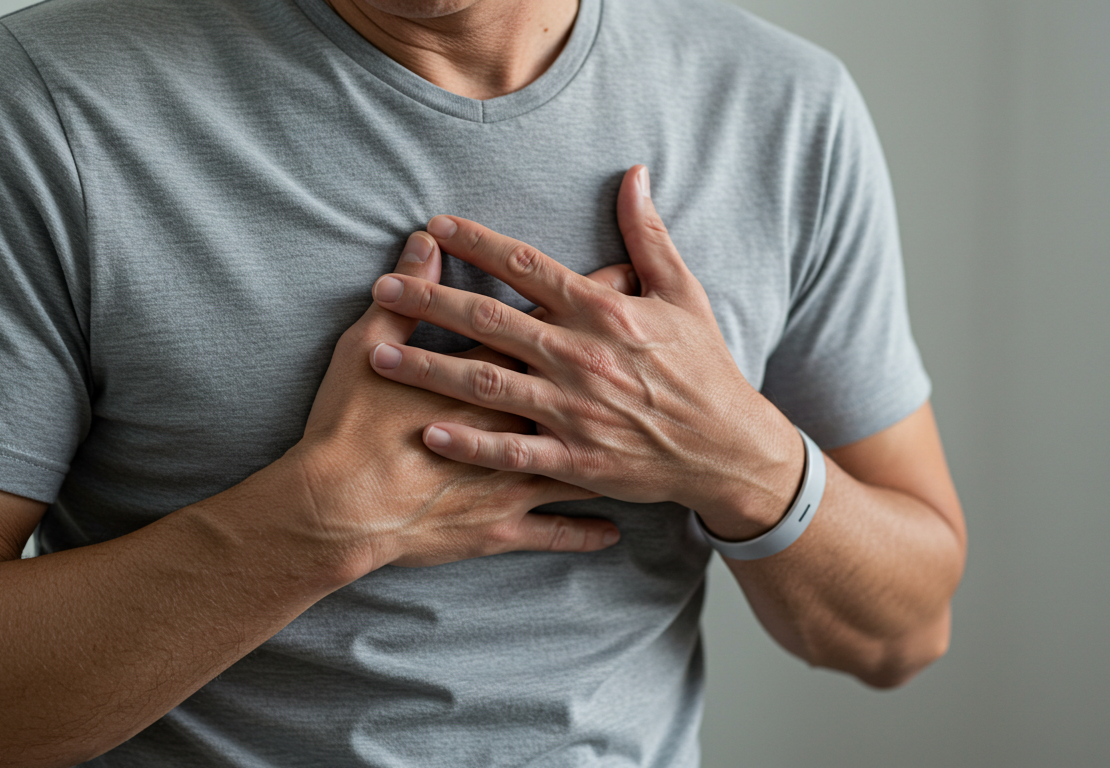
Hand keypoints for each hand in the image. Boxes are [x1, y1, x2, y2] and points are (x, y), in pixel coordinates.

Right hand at [280, 232, 632, 577]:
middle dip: (619, 363)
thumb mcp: (365, 349)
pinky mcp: (503, 527)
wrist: (340, 510)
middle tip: (656, 343)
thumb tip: (425, 243)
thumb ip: (406, 298)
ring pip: (580, 461)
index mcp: (485, 379)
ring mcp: (513, 480)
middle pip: (578, 386)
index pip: (548, 331)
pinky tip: (613, 530)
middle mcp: (513, 427)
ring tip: (648, 439)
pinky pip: (556, 531)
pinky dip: (585, 531)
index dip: (588, 304)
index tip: (624, 281)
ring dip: (615, 448)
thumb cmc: (350, 428)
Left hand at [365, 166, 804, 539]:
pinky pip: (511, 452)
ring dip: (429, 368)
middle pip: (490, 320)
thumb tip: (633, 174)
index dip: (477, 244)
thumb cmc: (705, 368)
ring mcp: (576, 411)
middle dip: (430, 301)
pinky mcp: (577, 459)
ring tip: (379, 356)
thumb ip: (649, 235)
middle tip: (381, 287)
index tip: (434, 226)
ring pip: (486, 384)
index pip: (528, 267)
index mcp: (605, 313)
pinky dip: (468, 444)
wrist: (729, 448)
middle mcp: (582, 357)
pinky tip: (426, 432)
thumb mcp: (684, 295)